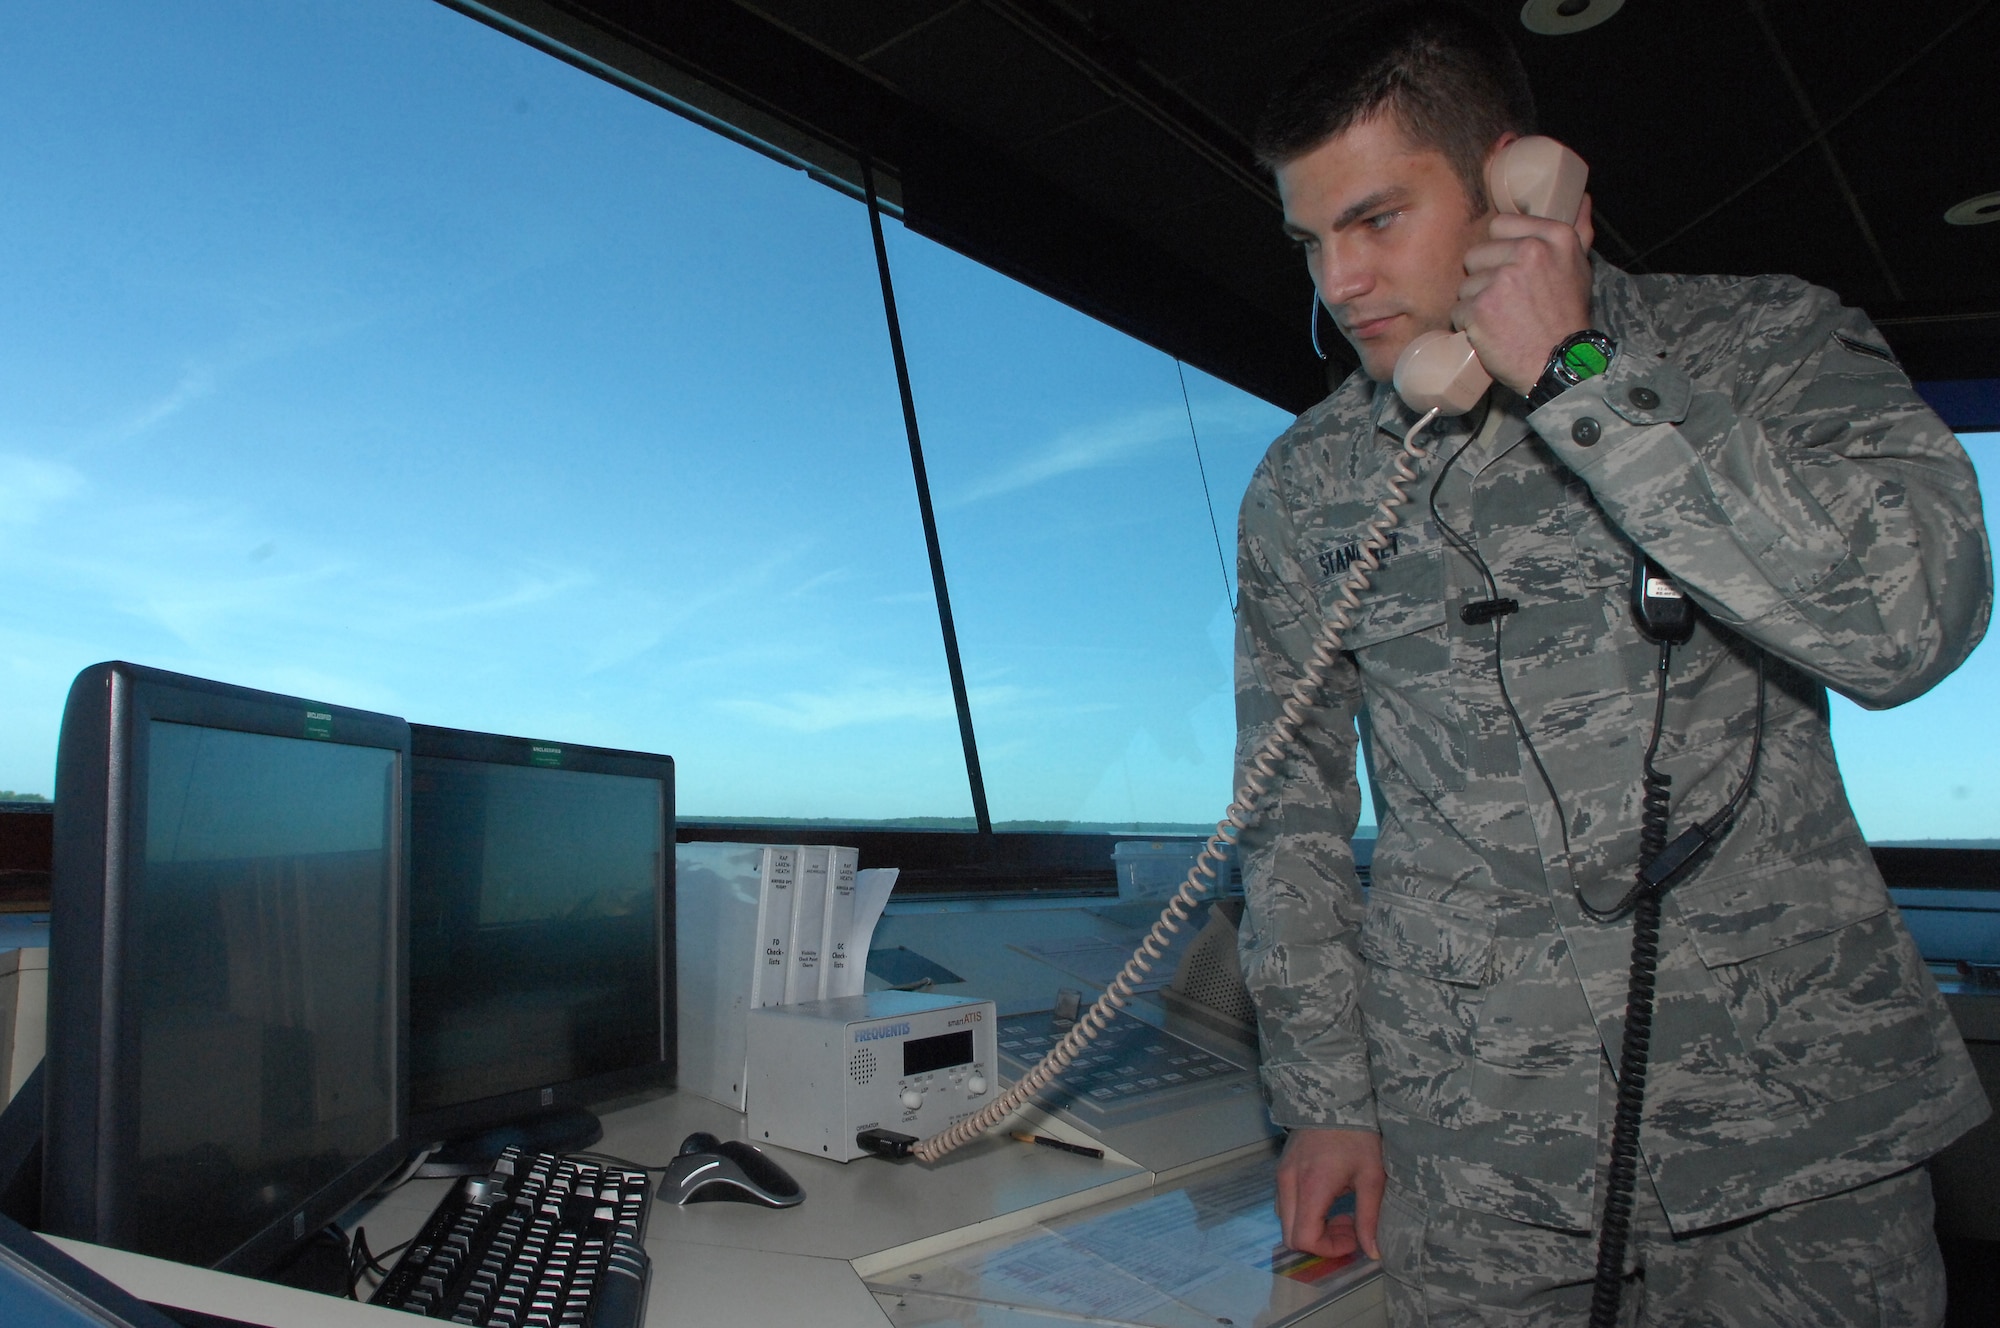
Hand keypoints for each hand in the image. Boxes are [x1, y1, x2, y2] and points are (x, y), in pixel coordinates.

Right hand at [1275, 1127, 1385, 1260]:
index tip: (1353, 1237)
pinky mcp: (1281, 1170)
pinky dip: (1303, 1213)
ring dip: (1311, 1228)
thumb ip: (1369, 1217)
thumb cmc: (1357, 1135)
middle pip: (1290, 1236)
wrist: (1334, 1098)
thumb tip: (1373, 1252)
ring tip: (1339, 1213)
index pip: (1304, 1239)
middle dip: (1320, 1241)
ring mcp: (1281, 1176)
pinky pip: (1285, 1205)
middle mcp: (1289, 1184)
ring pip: (1286, 1221)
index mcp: (1312, 1187)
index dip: (1328, 1248)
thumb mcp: (1372, 1176)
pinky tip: (1327, 1199)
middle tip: (1347, 1227)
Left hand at [1452, 193, 1596, 394]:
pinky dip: (1468, 325)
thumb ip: (1578, 230)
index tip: (1512, 270)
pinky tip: (1490, 333)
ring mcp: (1502, 279)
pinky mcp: (1480, 307)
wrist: (1561, 362)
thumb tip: (1582, 197)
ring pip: (1465, 284)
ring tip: (1501, 319)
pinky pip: (1458, 309)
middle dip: (1485, 278)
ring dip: (1476, 303)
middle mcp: (1529, 252)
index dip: (1500, 250)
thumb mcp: (1579, 267)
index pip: (1500, 225)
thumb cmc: (1567, 315)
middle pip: (1477, 254)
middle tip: (1508, 301)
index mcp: (1554, 237)